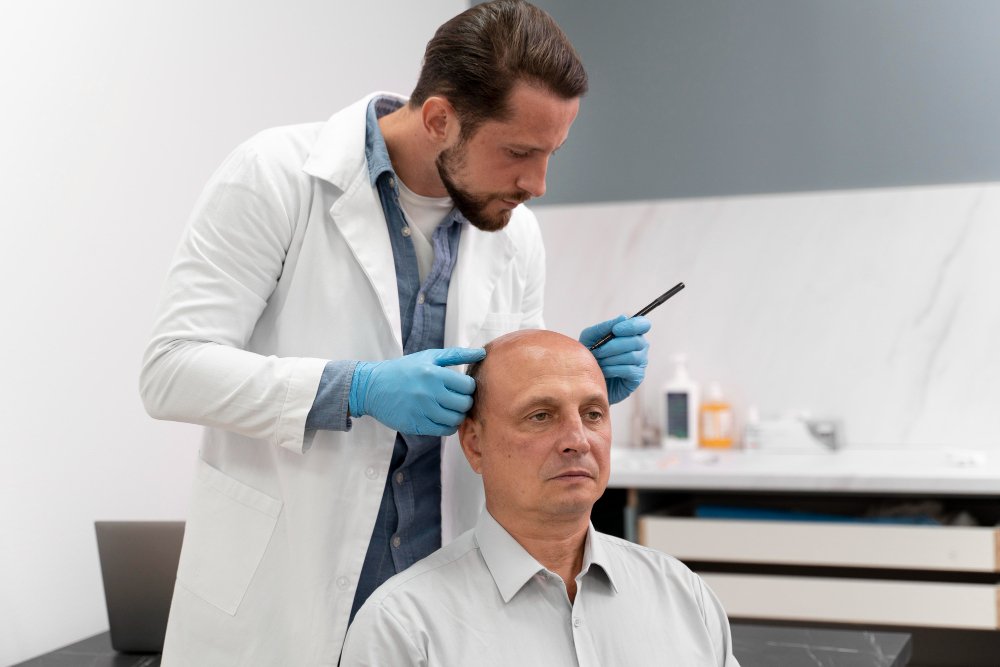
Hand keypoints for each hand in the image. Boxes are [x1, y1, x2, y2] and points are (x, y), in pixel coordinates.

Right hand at [349, 347, 486, 435]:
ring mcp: (421, 411)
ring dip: (457, 415)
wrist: (373, 387)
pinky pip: (443, 431)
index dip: (468, 387)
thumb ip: (456, 355)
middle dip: (464, 402)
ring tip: (450, 408)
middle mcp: (428, 392)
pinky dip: (448, 426)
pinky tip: (442, 417)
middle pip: (464, 404)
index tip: (461, 387)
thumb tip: (482, 354)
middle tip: (457, 398)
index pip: (467, 386)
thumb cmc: (404, 370)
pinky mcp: (415, 425)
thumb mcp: (428, 356)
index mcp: (433, 373)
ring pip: (456, 420)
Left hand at [579, 315, 650, 403]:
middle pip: (636, 341)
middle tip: (597, 351)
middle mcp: (640, 346)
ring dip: (611, 359)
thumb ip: (604, 327)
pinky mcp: (637, 377)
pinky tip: (604, 371)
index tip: (615, 330)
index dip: (632, 326)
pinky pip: (629, 370)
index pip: (642, 324)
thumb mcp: (591, 338)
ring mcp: (641, 362)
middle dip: (613, 346)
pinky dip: (613, 369)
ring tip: (599, 362)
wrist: (586, 380)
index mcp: (631, 333)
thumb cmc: (590, 356)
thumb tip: (623, 317)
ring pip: (632, 356)